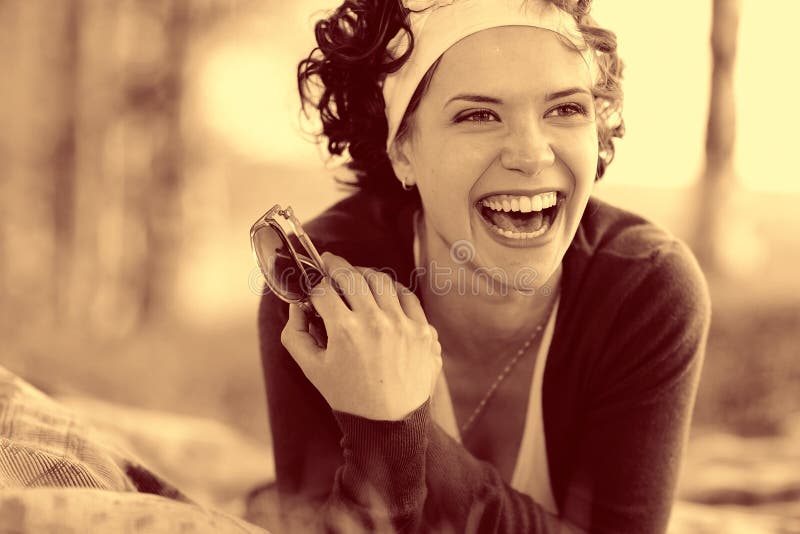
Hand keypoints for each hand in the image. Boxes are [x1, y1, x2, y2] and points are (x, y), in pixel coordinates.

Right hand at [281, 252, 441, 420]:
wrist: (389, 424)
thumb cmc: (347, 396)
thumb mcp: (310, 369)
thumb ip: (295, 333)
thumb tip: (298, 304)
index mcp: (345, 330)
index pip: (323, 288)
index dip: (313, 279)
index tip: (312, 276)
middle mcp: (376, 322)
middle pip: (352, 276)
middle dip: (336, 266)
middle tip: (330, 263)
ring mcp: (404, 325)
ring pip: (382, 281)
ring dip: (364, 275)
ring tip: (355, 278)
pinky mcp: (424, 331)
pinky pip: (407, 297)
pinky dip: (392, 291)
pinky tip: (382, 294)